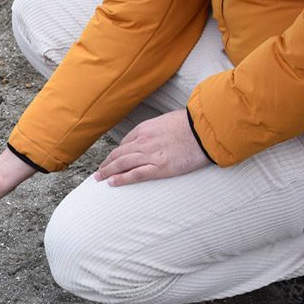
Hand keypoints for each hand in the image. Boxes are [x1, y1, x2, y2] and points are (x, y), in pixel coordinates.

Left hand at [95, 110, 210, 185]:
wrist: (204, 129)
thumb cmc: (192, 124)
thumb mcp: (169, 120)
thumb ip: (158, 129)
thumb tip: (158, 134)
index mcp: (145, 128)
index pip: (125, 142)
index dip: (117, 152)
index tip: (113, 159)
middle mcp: (143, 141)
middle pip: (118, 153)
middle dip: (107, 163)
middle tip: (100, 171)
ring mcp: (149, 155)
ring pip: (121, 164)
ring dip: (108, 171)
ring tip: (100, 178)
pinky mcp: (159, 167)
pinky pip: (135, 174)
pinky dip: (121, 179)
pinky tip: (112, 183)